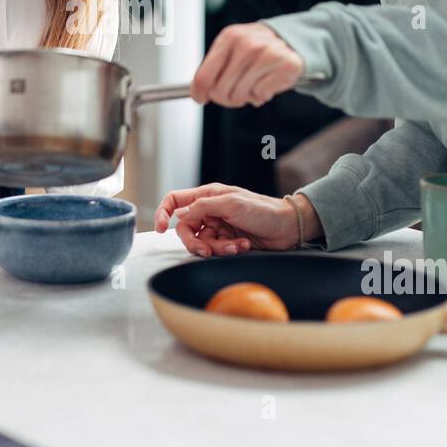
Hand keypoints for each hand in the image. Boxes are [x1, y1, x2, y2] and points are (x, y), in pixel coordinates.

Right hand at [153, 183, 320, 256]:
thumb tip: (178, 215)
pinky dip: (228, 249)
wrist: (287, 227)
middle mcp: (210, 210)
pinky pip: (216, 249)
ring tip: (235, 246)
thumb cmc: (262, 209)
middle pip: (185, 228)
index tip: (159, 229)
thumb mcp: (230, 203)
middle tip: (206, 250)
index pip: (175, 201)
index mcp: (207, 195)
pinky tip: (242, 245)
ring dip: (217, 248)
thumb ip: (202, 207)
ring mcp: (218, 226)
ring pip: (201, 242)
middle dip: (194, 242)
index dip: (163, 213)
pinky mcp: (227, 240)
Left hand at [189, 22, 304, 107]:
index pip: (204, 75)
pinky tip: (267, 83)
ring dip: (245, 96)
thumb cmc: (256, 51)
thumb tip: (198, 94)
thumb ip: (214, 70)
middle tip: (235, 93)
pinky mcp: (284, 65)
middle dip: (226, 97)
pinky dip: (262, 95)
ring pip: (240, 95)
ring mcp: (266, 53)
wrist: (290, 41)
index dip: (199, 92)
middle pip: (220, 90)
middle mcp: (246, 43)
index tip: (200, 99)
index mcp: (229, 37)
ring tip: (253, 84)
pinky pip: (260, 95)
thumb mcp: (231, 51)